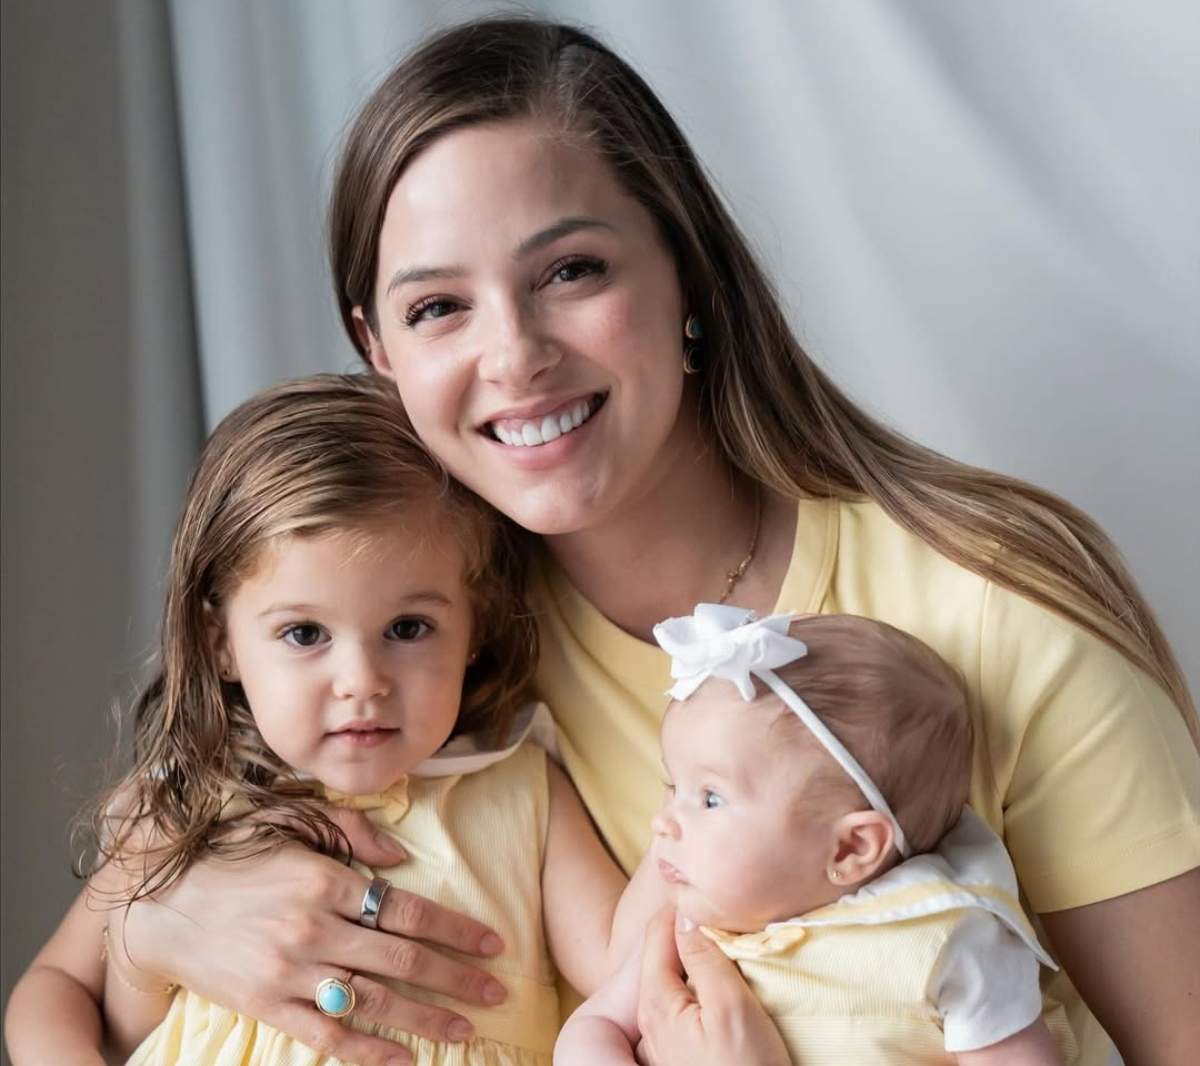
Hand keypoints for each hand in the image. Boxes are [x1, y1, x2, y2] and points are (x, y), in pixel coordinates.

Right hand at [122, 807, 506, 1065]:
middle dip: (456, 977)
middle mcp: (315, 928)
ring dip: (426, 1017)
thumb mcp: (291, 821)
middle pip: (402, 959)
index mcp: (326, 880)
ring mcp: (291, 972)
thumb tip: (403, 856)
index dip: (456, 929)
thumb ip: (352, 832)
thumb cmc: (232, 856)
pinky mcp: (267, 1005)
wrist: (161, 906)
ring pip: (374, 999)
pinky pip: (327, 1034)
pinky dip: (368, 1051)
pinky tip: (403, 1059)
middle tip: (495, 991)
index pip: (408, 910)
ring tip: (467, 1030)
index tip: (492, 943)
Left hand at [635, 908, 790, 1065]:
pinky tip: (727, 982)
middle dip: (695, 930)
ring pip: (679, 977)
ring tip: (732, 944)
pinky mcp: (683, 1048)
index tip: (717, 895)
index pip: (660, 930)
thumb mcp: (730, 1008)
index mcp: (656, 999)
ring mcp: (666, 1034)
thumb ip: (706, 958)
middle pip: (667, 953)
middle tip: (728, 917)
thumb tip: (689, 915)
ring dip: (702, 957)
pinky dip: (704, 983)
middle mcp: (654, 1015)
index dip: (688, 906)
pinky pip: (688, 1001)